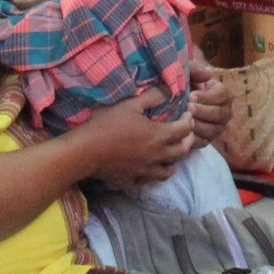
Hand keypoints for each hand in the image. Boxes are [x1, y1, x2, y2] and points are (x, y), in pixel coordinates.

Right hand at [74, 87, 196, 188]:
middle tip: (185, 132)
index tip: (187, 113)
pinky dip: (148, 179)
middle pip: (182, 152)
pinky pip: (145, 185)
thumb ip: (152, 96)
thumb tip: (168, 89)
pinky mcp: (131, 182)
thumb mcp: (130, 104)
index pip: (185, 129)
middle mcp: (157, 156)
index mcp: (159, 136)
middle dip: (188, 140)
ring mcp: (145, 172)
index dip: (189, 119)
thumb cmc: (107, 124)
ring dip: (172, 162)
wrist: (84, 151)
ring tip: (168, 154)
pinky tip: (145, 172)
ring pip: (168, 172)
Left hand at [185, 60, 231, 149]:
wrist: (172, 102)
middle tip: (188, 108)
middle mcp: (224, 112)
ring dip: (198, 124)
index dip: (207, 97)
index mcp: (223, 94)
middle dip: (203, 111)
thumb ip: (195, 69)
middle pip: (220, 114)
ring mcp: (217, 128)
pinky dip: (193, 138)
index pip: (222, 95)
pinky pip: (203, 142)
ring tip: (184, 119)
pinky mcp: (207, 141)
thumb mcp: (187, 73)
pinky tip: (182, 131)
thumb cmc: (183, 85)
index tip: (191, 96)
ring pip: (213, 129)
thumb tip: (208, 74)